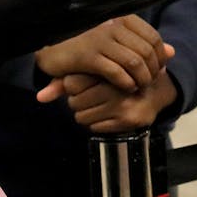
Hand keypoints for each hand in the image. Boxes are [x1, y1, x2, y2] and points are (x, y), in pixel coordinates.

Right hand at [34, 15, 173, 92]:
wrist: (53, 46)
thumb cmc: (88, 44)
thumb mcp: (117, 41)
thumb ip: (144, 44)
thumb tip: (172, 52)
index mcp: (122, 18)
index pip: (154, 38)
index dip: (160, 57)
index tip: (158, 71)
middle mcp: (113, 25)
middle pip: (147, 52)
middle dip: (152, 71)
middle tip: (148, 83)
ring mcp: (100, 39)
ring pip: (134, 62)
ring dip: (140, 79)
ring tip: (138, 88)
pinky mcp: (88, 56)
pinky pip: (116, 72)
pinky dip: (125, 83)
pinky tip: (125, 89)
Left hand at [37, 72, 177, 132]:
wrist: (156, 92)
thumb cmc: (119, 80)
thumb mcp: (97, 73)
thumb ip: (66, 82)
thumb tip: (40, 97)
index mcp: (108, 68)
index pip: (71, 83)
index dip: (74, 87)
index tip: (85, 85)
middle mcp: (115, 85)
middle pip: (75, 102)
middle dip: (79, 101)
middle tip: (92, 97)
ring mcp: (123, 104)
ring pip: (82, 117)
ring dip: (86, 113)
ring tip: (99, 106)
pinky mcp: (128, 120)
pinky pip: (95, 127)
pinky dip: (97, 123)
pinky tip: (107, 115)